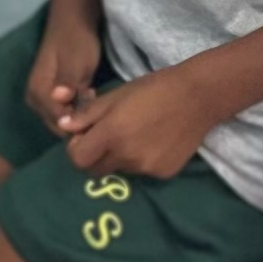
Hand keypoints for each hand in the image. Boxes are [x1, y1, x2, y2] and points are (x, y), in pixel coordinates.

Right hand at [27, 7, 103, 140]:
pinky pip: (66, 111)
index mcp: (38, 92)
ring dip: (81, 114)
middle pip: (59, 126)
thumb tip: (59, 100)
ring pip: (64, 119)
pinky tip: (90, 96)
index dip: (79, 125)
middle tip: (100, 108)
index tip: (98, 116)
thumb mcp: (76, 60)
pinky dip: (79, 108)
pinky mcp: (53, 94)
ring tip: (95, 99)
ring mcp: (44, 98)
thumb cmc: (76, 38)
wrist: (74, 18)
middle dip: (80, 122)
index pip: (58, 123)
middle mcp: (35, 99)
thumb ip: (68, 81)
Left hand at [63, 68, 218, 181]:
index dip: (76, 148)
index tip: (84, 136)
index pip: (78, 159)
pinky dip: (141, 160)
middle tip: (106, 137)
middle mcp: (126, 156)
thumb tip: (63, 127)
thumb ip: (88, 114)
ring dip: (119, 157)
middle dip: (94, 156)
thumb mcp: (117, 95)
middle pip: (96, 170)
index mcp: (111, 134)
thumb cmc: (154, 88)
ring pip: (120, 170)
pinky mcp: (163, 173)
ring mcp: (146, 168)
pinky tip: (154, 141)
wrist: (199, 97)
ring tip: (136, 134)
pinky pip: (142, 172)